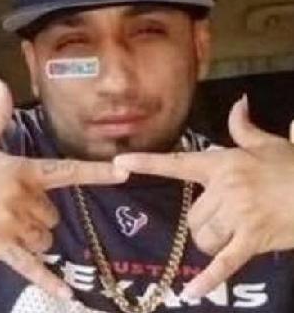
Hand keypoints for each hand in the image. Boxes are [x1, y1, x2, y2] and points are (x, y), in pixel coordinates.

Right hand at [0, 80, 126, 298]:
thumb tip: (3, 84)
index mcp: (22, 171)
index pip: (68, 171)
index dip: (98, 172)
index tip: (124, 172)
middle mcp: (22, 200)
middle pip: (53, 213)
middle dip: (40, 211)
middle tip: (12, 203)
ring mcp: (12, 227)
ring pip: (46, 237)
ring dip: (36, 233)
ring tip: (8, 223)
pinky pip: (30, 268)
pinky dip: (49, 283)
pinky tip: (69, 298)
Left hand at [114, 95, 293, 298]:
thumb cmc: (291, 168)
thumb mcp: (266, 145)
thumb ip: (243, 127)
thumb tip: (238, 102)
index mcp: (221, 165)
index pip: (176, 163)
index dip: (147, 162)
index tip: (120, 161)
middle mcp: (223, 189)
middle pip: (192, 215)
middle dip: (202, 221)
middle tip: (223, 217)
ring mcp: (237, 217)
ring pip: (202, 236)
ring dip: (209, 241)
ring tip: (229, 235)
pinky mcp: (252, 241)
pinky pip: (224, 263)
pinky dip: (208, 280)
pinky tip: (190, 294)